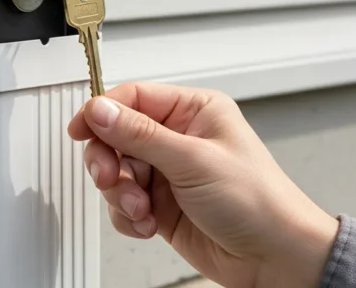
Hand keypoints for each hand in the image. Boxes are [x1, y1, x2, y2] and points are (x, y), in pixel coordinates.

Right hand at [67, 82, 338, 287]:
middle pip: (117, 137)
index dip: (102, 112)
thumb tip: (100, 110)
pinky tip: (147, 224)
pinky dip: (128, 217)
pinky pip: (124, 204)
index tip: (81, 130)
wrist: (275, 258)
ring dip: (121, 194)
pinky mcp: (161, 205)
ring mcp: (169, 173)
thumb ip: (140, 134)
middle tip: (109, 177)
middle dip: (109, 161)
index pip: (133, 98)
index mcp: (193, 111)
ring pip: (117, 173)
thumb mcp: (193, 160)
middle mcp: (179, 138)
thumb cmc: (258, 202)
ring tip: (142, 209)